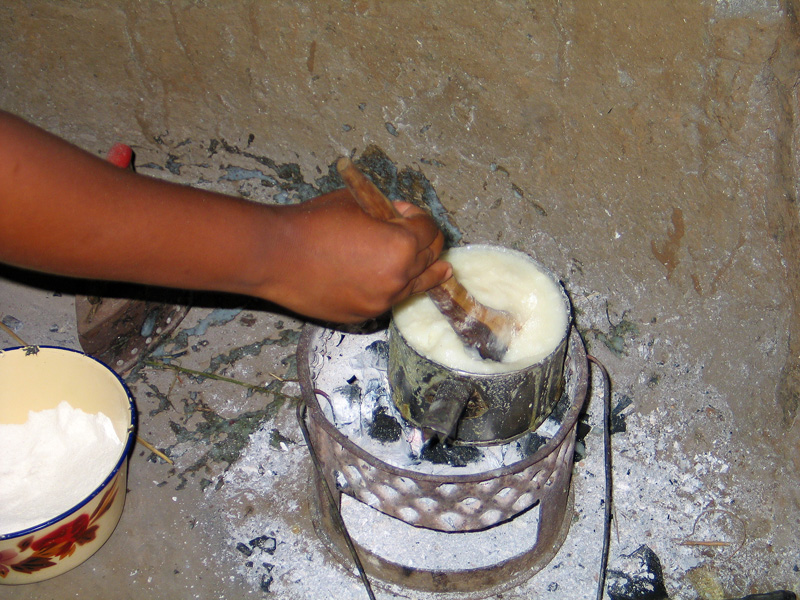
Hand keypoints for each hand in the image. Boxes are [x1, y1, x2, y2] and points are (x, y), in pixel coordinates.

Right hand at [256, 188, 450, 322]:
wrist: (276, 256)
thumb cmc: (313, 223)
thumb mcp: (357, 203)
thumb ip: (386, 211)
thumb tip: (400, 217)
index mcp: (402, 245)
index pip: (429, 229)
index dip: (418, 215)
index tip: (403, 211)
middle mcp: (398, 277)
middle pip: (431, 260)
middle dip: (428, 244)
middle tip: (419, 236)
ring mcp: (381, 301)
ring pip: (416, 286)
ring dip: (422, 272)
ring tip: (440, 270)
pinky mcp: (363, 315)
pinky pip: (389, 300)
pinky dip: (393, 288)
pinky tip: (390, 281)